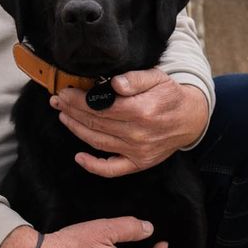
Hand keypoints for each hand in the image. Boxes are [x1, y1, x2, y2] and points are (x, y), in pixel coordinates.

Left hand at [52, 69, 208, 177]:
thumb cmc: (170, 96)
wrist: (190, 119)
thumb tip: (115, 83)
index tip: (65, 92)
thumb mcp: (157, 78)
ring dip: (76, 129)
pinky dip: (93, 166)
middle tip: (57, 101)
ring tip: (63, 117)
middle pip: (96, 122)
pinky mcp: (138, 163)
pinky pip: (112, 169)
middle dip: (72, 111)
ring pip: (98, 141)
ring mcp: (137, 151)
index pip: (100, 106)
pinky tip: (79, 157)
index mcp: (142, 110)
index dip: (78, 99)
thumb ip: (135, 79)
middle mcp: (138, 133)